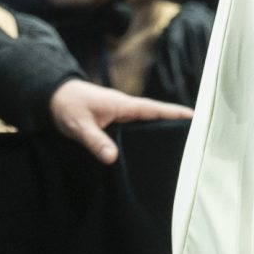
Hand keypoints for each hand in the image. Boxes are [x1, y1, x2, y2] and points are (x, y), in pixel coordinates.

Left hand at [47, 79, 195, 164]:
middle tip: (199, 137)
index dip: (175, 114)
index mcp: (123, 106)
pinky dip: (147, 134)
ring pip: (147, 123)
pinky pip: (137, 128)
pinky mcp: (115, 120)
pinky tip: (152, 148)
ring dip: (162, 130)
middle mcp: (126, 109)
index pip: (155, 110)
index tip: (197, 117)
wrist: (54, 95)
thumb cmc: (68, 106)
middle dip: (176, 124)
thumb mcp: (79, 125)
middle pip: (157, 117)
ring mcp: (121, 114)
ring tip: (182, 146)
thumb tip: (113, 158)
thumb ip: (95, 141)